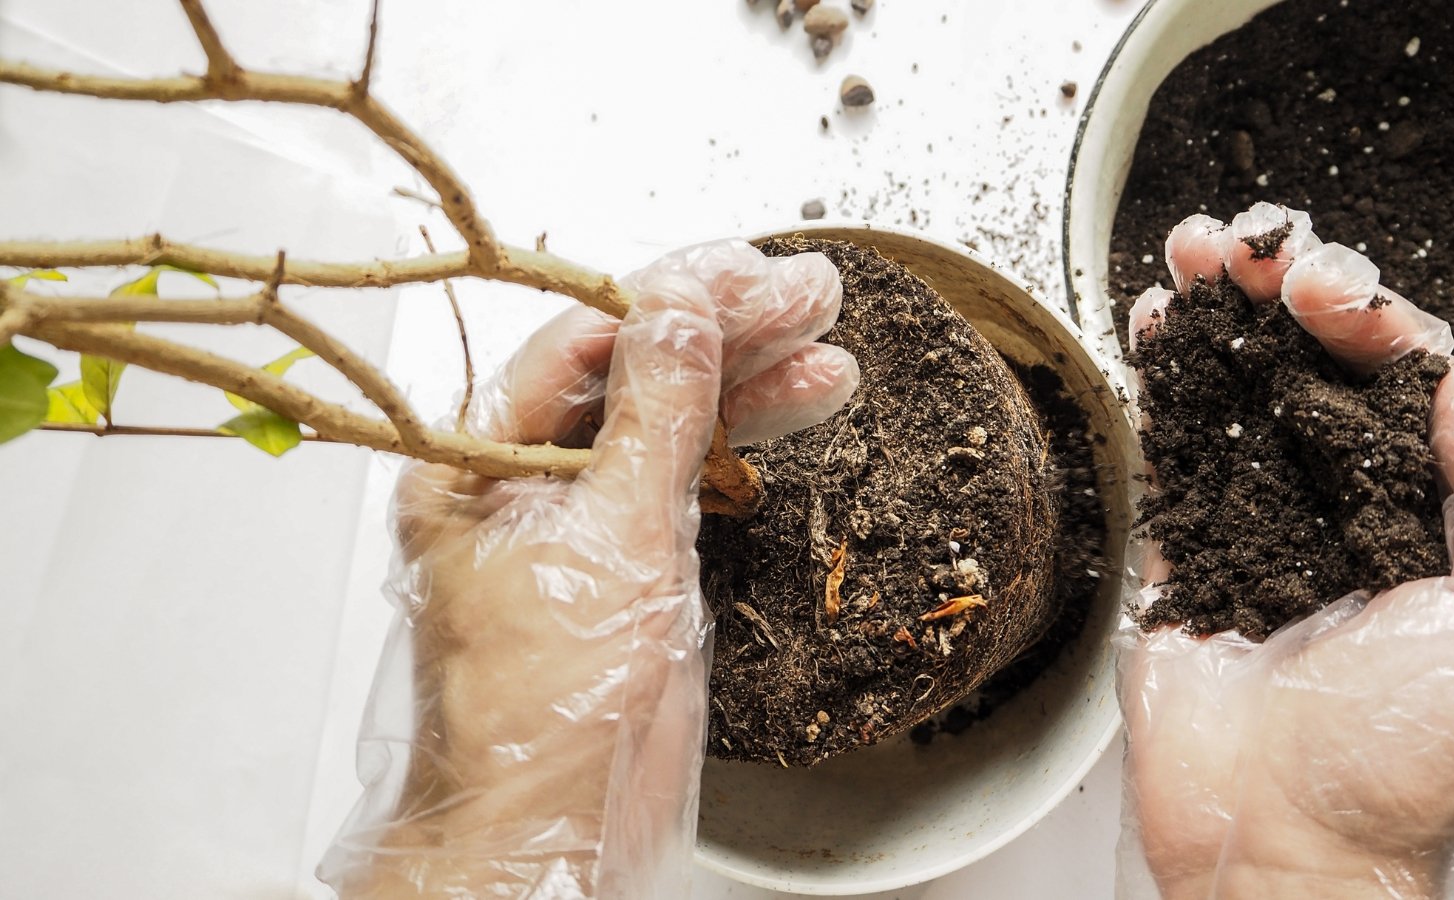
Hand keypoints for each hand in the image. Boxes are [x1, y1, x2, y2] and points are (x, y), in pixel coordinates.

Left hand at [319, 240, 858, 897]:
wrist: (548, 837)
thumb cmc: (540, 720)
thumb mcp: (611, 544)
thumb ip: (654, 420)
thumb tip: (679, 312)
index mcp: (471, 464)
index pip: (579, 342)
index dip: (671, 297)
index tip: (749, 271)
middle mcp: (516, 481)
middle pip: (630, 372)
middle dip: (725, 331)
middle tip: (807, 293)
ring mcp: (574, 520)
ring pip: (666, 421)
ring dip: (747, 381)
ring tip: (824, 345)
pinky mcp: (622, 561)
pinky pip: (683, 476)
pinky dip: (741, 442)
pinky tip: (794, 405)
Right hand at [1122, 205, 1453, 898]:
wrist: (1278, 842)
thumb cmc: (1401, 763)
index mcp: (1435, 514)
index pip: (1407, 375)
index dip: (1370, 312)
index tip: (1329, 292)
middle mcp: (1346, 502)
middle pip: (1315, 359)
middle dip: (1284, 285)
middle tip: (1249, 250)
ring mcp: (1258, 517)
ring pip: (1240, 383)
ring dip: (1219, 308)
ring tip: (1193, 255)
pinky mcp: (1183, 545)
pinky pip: (1172, 442)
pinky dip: (1161, 376)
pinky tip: (1154, 323)